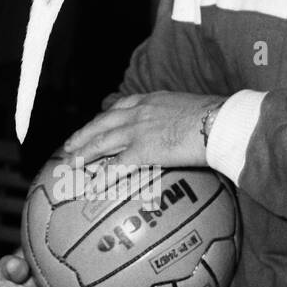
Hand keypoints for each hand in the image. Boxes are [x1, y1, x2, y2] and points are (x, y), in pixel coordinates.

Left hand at [62, 92, 223, 168]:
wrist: (217, 122)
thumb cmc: (214, 116)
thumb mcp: (189, 107)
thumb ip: (176, 115)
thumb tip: (184, 126)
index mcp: (148, 100)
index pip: (118, 107)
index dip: (103, 118)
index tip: (94, 124)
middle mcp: (137, 112)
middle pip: (101, 124)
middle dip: (82, 136)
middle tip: (69, 146)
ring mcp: (136, 131)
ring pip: (101, 143)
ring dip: (83, 155)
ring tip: (70, 165)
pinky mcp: (142, 151)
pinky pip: (115, 167)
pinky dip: (102, 178)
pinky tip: (93, 187)